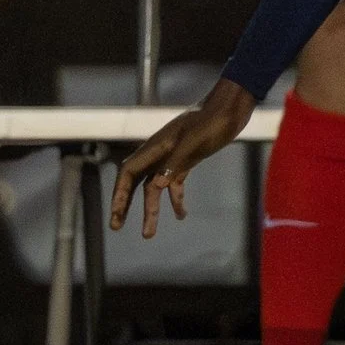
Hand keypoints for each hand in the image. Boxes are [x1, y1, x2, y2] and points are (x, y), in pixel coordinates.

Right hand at [112, 77, 256, 237]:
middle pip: (136, 183)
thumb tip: (157, 185)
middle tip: (116, 227)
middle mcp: (159, 153)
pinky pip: (174, 184)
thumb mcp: (193, 144)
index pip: (128, 172)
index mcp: (155, 147)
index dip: (119, 194)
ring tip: (148, 234)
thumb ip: (175, 163)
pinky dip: (175, 200)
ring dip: (151, 210)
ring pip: (155, 188)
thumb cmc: (211, 123)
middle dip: (125, 205)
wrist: (229, 109)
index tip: (116, 214)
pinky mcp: (186, 161)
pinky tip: (181, 216)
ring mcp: (171, 157)